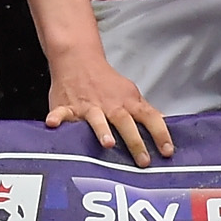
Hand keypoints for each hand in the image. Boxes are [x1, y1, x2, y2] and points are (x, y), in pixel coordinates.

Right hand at [47, 47, 172, 166]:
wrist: (79, 60)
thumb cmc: (105, 81)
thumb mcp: (130, 94)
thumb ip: (145, 111)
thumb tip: (165, 125)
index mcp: (128, 103)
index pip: (150, 117)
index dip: (161, 134)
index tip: (167, 151)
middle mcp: (110, 106)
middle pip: (125, 122)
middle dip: (135, 141)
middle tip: (143, 160)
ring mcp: (88, 106)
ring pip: (96, 119)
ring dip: (102, 130)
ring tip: (107, 143)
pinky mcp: (67, 106)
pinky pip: (61, 113)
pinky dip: (57, 118)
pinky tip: (53, 124)